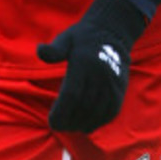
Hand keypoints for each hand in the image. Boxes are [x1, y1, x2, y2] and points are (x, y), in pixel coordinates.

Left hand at [37, 0, 144, 132]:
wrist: (112, 32)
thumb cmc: (83, 37)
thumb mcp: (66, 38)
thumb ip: (54, 49)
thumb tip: (39, 51)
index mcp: (84, 63)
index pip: (72, 95)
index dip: (62, 112)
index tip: (52, 121)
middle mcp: (100, 75)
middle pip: (83, 107)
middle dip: (69, 121)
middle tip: (59, 126)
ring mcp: (113, 83)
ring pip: (97, 112)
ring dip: (82, 124)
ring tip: (70, 127)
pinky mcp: (121, 89)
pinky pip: (111, 111)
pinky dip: (98, 122)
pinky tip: (87, 126)